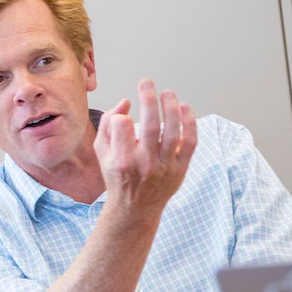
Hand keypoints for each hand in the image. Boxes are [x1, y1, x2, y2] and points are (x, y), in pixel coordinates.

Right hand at [94, 80, 196, 214]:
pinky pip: (189, 143)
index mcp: (120, 161)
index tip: (123, 116)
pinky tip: (184, 108)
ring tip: (167, 93)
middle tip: (146, 83)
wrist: (135, 208)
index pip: (122, 128)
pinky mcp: (180, 169)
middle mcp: (143, 164)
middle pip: (151, 125)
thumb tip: (125, 102)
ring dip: (171, 107)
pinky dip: (189, 123)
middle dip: (149, 99)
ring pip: (172, 132)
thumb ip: (108, 126)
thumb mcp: (101, 154)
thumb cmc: (116, 176)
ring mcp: (164, 167)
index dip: (122, 116)